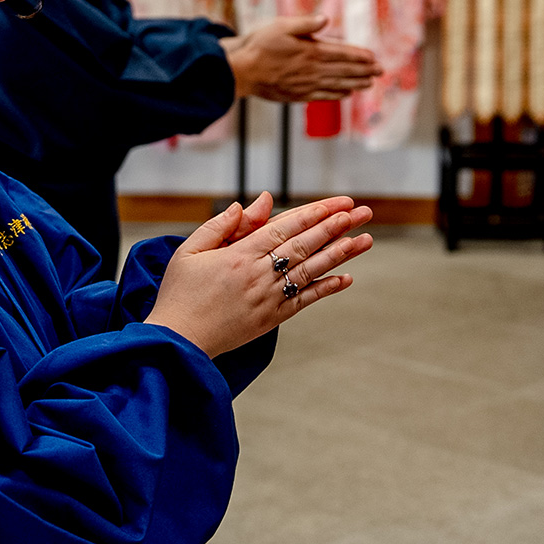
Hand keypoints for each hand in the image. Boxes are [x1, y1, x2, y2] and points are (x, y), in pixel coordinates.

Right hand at [146, 191, 373, 357]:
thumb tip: (256, 202)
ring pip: (311, 270)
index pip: (285, 227)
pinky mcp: (271, 318)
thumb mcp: (189, 251)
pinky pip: (305, 300)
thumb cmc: (179, 294)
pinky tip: (347, 278)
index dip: (314, 214)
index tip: (338, 203)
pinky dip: (326, 288)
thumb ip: (221, 225)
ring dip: (341, 254)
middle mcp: (259, 275)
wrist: (178, 341)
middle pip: (305, 244)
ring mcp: (268, 298)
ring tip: (365, 239)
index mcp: (238, 255)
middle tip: (362, 211)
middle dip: (336, 226)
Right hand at [225, 15, 381, 102]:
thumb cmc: (258, 46)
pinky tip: (346, 94)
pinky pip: (323, 96)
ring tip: (369, 83)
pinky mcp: (297, 95)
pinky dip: (337, 95)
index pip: (341, 53)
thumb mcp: (280, 26)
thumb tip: (325, 19)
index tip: (374, 58)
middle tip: (380, 71)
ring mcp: (305, 85)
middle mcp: (311, 70)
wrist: (240, 72)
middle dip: (364, 71)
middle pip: (343, 70)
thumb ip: (305, 24)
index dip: (359, 56)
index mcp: (310, 51)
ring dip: (355, 83)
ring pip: (336, 85)